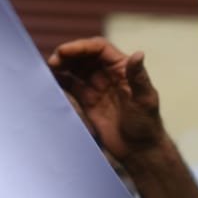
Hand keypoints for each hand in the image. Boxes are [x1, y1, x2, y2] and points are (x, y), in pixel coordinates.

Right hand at [48, 37, 164, 162]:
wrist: (138, 150)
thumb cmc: (147, 124)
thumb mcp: (144, 100)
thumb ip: (138, 78)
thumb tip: (138, 53)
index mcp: (123, 68)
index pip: (100, 49)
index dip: (81, 47)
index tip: (64, 51)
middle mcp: (109, 74)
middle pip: (85, 56)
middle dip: (69, 54)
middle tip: (53, 61)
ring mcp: (97, 87)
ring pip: (77, 69)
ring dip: (63, 65)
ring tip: (50, 67)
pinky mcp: (88, 101)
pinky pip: (72, 85)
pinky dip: (61, 80)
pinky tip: (51, 79)